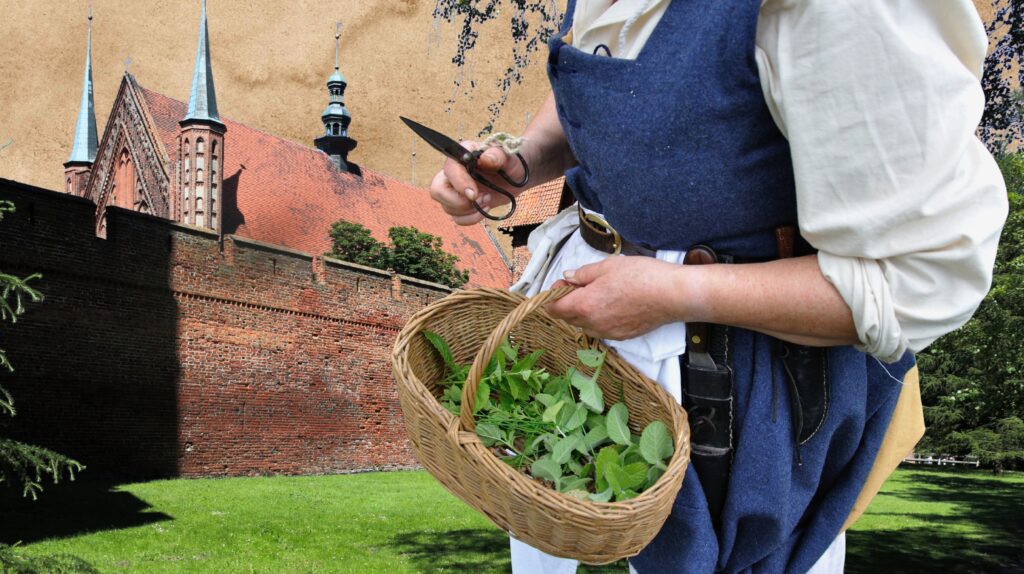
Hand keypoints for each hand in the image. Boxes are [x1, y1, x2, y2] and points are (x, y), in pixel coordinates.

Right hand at [428, 141, 524, 225]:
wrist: (517, 176)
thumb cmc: (511, 162)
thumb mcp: (508, 156)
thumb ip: (497, 155)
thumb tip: (485, 159)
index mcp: (462, 155)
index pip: (450, 169)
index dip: (459, 183)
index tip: (474, 194)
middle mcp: (454, 173)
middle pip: (437, 191)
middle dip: (457, 202)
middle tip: (477, 200)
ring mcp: (455, 191)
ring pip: (447, 208)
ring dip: (469, 210)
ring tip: (488, 199)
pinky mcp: (462, 205)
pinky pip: (457, 219)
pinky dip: (472, 219)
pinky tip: (485, 209)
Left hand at [545, 257, 684, 339]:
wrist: (671, 295)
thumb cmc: (641, 277)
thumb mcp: (607, 266)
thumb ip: (583, 274)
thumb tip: (568, 277)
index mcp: (585, 305)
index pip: (554, 309)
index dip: (553, 295)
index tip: (564, 283)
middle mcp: (593, 324)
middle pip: (567, 318)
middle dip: (567, 302)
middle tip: (580, 284)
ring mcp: (608, 333)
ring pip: (584, 325)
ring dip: (583, 312)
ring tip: (599, 294)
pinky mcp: (622, 336)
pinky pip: (601, 329)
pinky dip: (599, 318)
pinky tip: (613, 304)